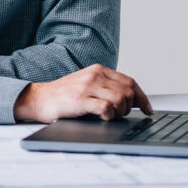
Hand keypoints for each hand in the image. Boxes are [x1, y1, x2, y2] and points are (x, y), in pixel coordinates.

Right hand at [14, 64, 152, 122]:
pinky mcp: (80, 100)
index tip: (147, 109)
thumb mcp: (86, 83)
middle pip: (128, 92)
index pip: (130, 81)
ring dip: (120, 113)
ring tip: (109, 116)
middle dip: (130, 107)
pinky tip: (101, 117)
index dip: (142, 97)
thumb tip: (130, 99)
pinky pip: (106, 109)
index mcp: (98, 70)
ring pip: (120, 100)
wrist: (39, 98)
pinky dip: (109, 116)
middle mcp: (95, 75)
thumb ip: (105, 86)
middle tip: (121, 114)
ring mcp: (87, 87)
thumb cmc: (64, 95)